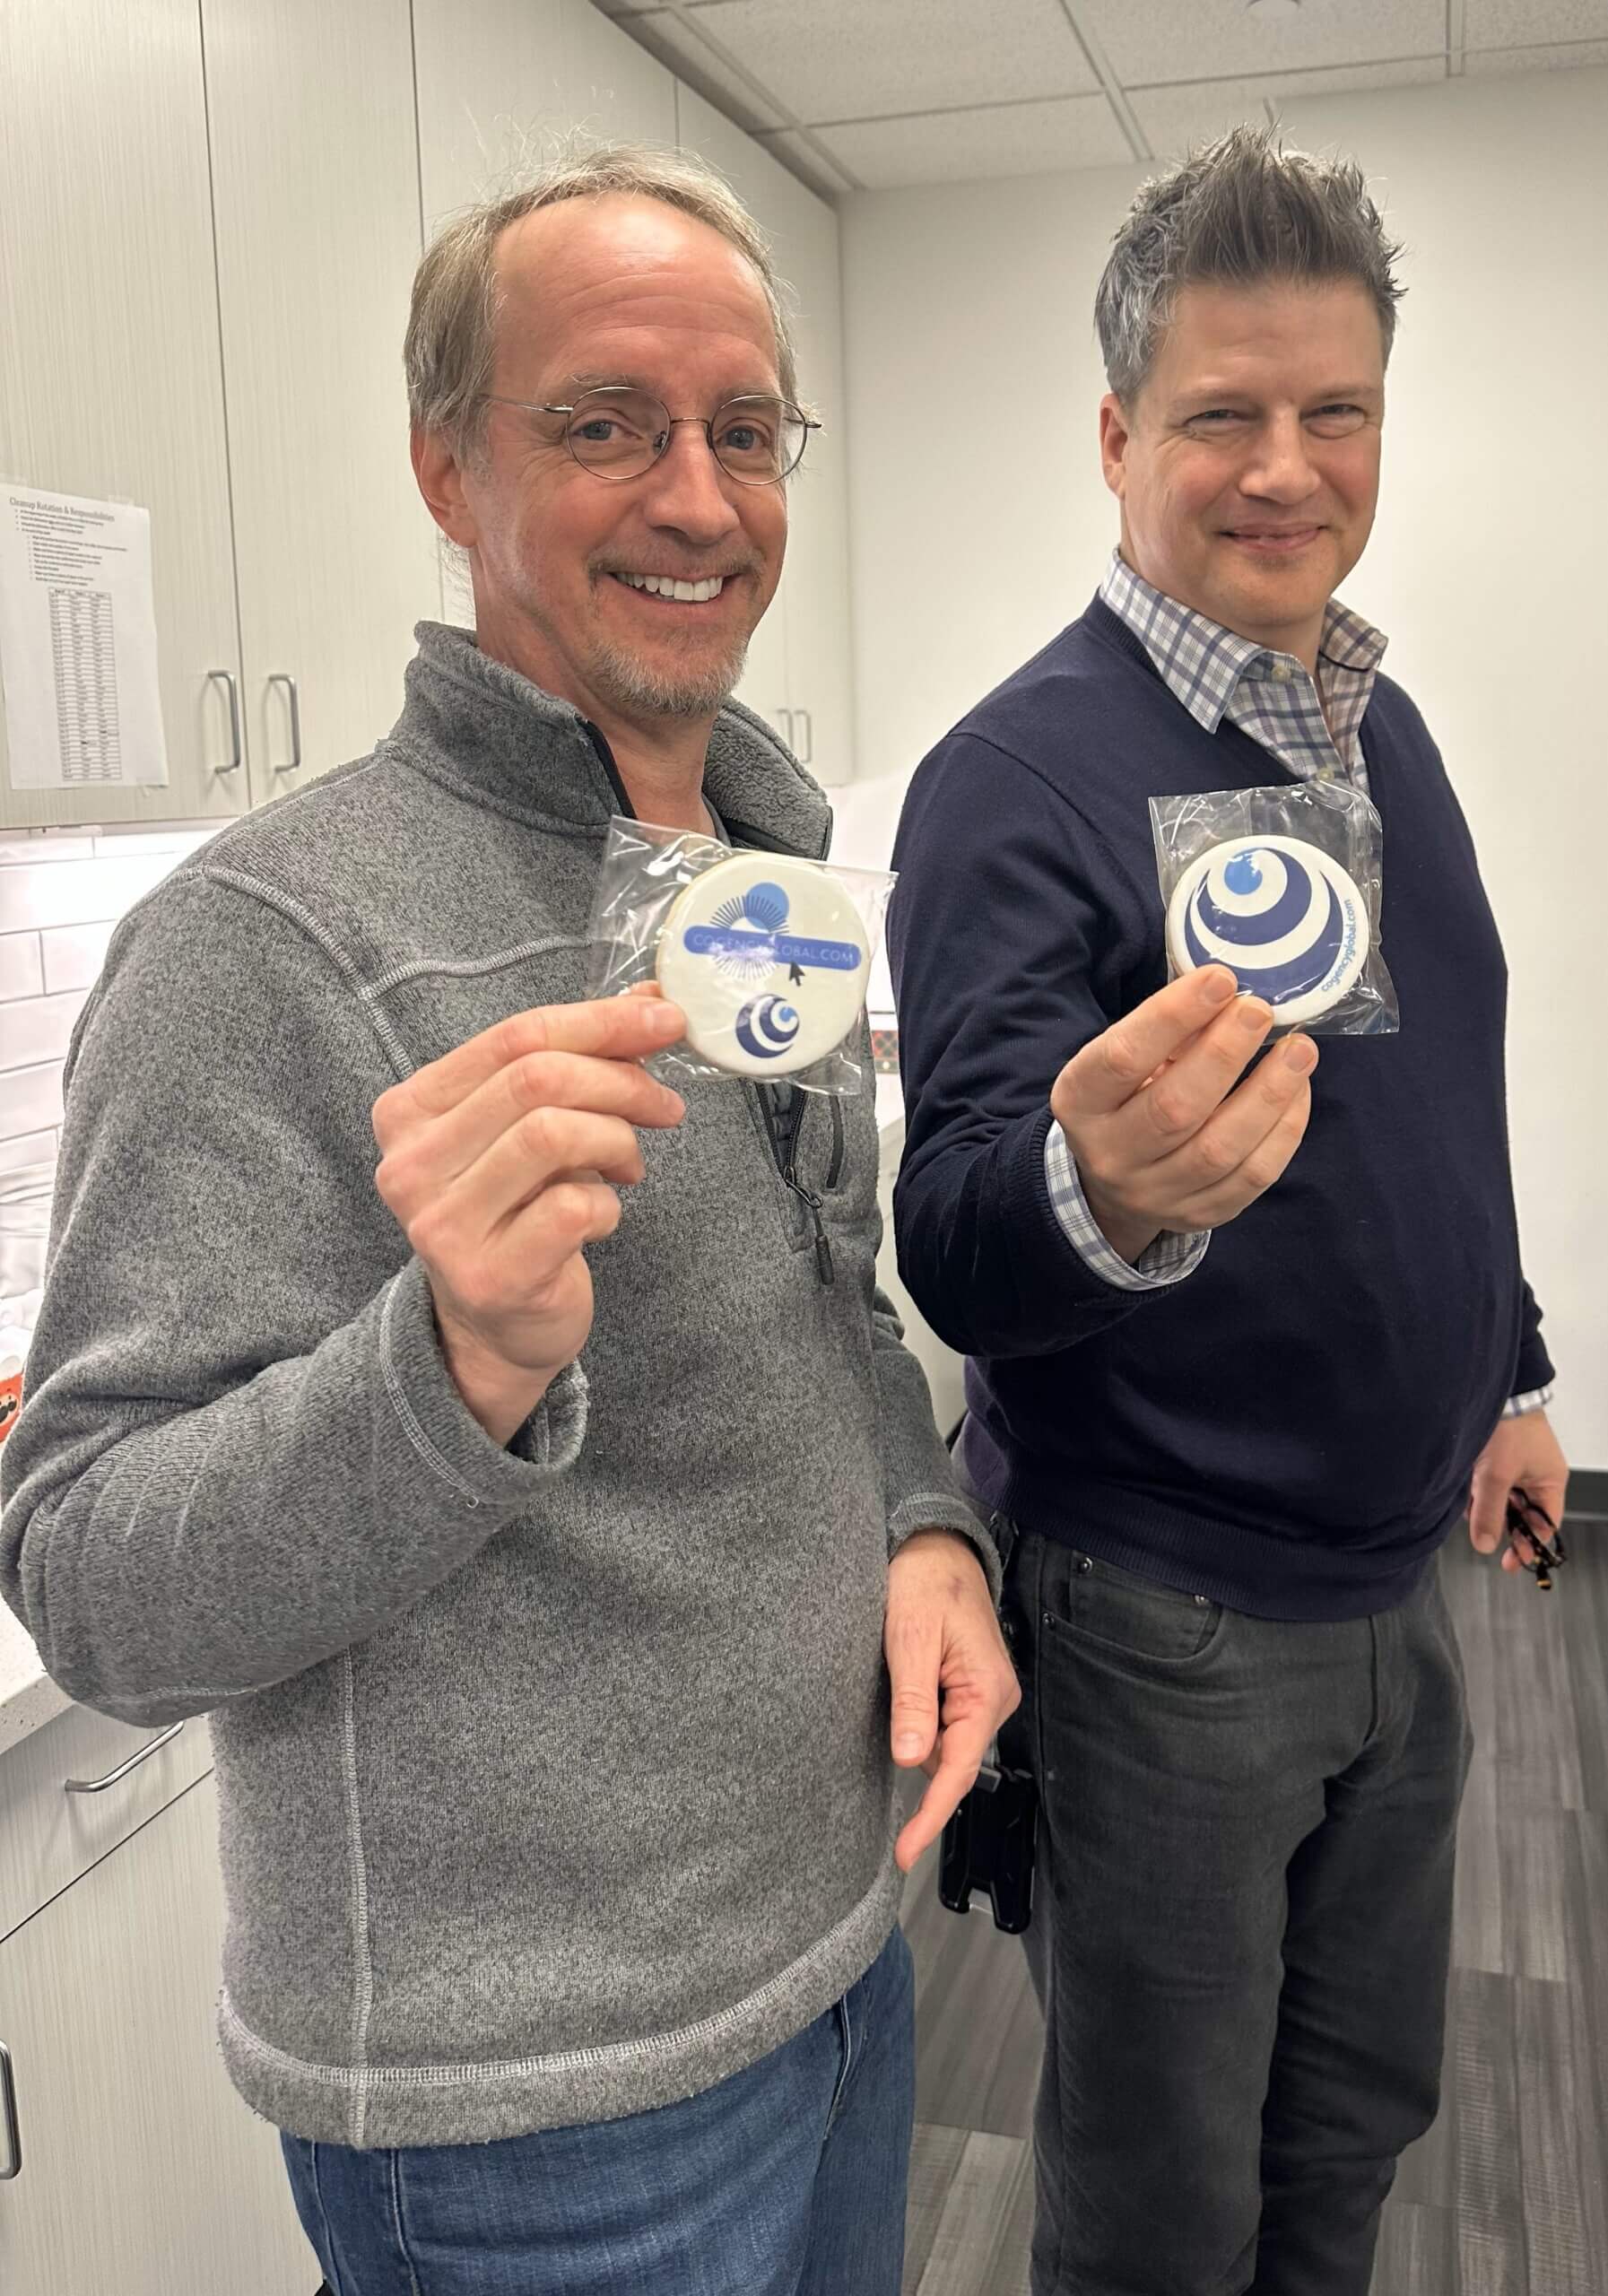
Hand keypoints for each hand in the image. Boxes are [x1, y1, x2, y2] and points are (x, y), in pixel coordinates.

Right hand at [373, 994, 686, 1441]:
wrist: (496, 1330)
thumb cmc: (518, 1211)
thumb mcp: (532, 1126)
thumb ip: (578, 1061)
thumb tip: (653, 999)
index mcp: (408, 1111)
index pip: (513, 1037)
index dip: (599, 1020)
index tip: (664, 1020)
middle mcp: (410, 1164)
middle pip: (537, 1080)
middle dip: (620, 1079)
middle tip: (663, 1103)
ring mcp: (443, 1224)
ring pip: (554, 1134)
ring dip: (617, 1140)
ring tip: (629, 1164)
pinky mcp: (490, 1275)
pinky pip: (574, 1207)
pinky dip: (608, 1205)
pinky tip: (602, 1217)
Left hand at [885, 1529, 1020, 1874]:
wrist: (936, 1547)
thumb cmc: (926, 1583)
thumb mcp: (911, 1638)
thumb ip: (914, 1700)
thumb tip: (910, 1759)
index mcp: (986, 1693)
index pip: (958, 1771)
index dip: (930, 1816)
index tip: (905, 1852)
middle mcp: (993, 1701)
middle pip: (947, 1761)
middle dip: (912, 1748)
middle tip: (888, 1689)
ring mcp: (982, 1696)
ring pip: (939, 1743)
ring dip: (912, 1726)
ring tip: (897, 1670)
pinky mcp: (967, 1690)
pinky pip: (940, 1723)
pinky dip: (917, 1716)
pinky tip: (905, 1677)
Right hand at [1050, 967, 1316, 1265]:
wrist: (1115, 1181)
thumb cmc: (1128, 1095)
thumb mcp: (1124, 1057)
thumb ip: (1169, 1030)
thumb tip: (1233, 992)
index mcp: (1080, 1102)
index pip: (1122, 1059)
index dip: (1173, 1017)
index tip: (1221, 979)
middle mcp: (1110, 1154)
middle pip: (1174, 1109)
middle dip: (1225, 1053)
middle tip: (1261, 1011)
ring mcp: (1155, 1193)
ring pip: (1218, 1149)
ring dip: (1268, 1093)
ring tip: (1300, 1050)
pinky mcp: (1199, 1214)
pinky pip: (1252, 1177)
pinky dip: (1284, 1130)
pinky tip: (1297, 1091)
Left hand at [1467, 1409, 1569, 1574]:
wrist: (1494, 1392)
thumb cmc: (1508, 1426)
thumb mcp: (1495, 1476)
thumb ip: (1489, 1512)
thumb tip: (1485, 1544)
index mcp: (1549, 1482)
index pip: (1544, 1525)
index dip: (1528, 1545)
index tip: (1511, 1562)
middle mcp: (1534, 1477)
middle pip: (1518, 1515)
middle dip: (1498, 1520)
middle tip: (1481, 1528)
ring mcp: (1514, 1467)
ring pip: (1498, 1500)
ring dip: (1482, 1503)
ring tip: (1470, 1493)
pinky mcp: (1494, 1459)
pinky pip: (1485, 1485)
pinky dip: (1474, 1488)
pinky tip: (1464, 1484)